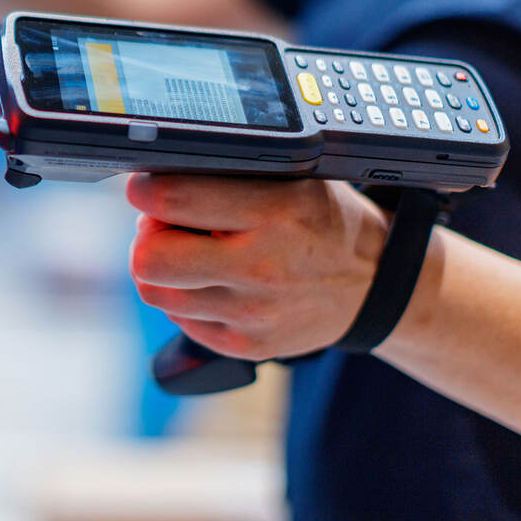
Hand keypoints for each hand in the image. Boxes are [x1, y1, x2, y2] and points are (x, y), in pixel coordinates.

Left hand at [126, 174, 390, 360]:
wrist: (375, 283)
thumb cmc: (322, 220)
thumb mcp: (291, 177)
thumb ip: (228, 173)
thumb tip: (156, 175)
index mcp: (272, 211)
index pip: (170, 199)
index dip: (145, 190)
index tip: (148, 188)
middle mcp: (260, 266)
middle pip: (148, 259)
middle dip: (148, 237)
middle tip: (166, 227)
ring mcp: (253, 313)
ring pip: (156, 292)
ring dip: (164, 270)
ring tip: (192, 254)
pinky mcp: (248, 346)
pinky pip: (181, 320)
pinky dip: (187, 299)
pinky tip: (216, 282)